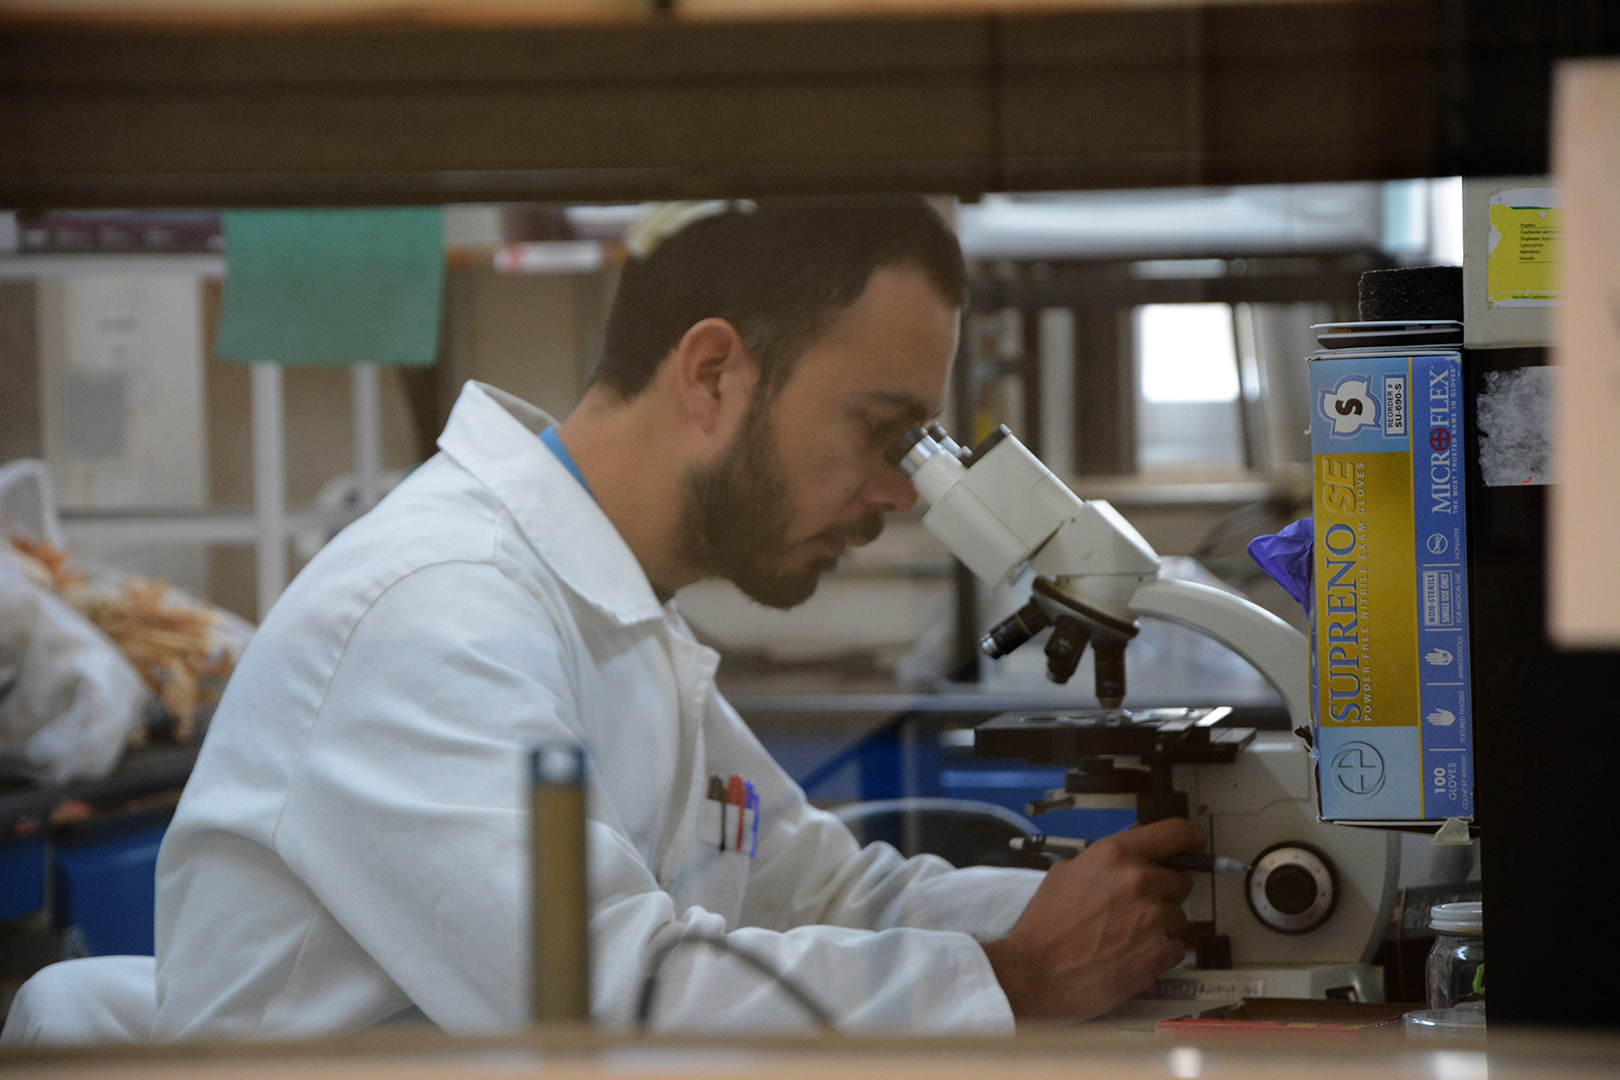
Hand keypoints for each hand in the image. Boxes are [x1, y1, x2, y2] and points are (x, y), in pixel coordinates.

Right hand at [981, 817, 1204, 1023]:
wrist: (1035, 972)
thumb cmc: (1045, 926)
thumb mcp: (1067, 873)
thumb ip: (1106, 861)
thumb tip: (1132, 854)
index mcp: (1116, 854)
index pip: (1176, 833)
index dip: (1191, 839)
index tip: (1195, 846)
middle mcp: (1139, 880)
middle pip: (1182, 881)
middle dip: (1164, 893)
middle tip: (1136, 909)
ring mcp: (1152, 917)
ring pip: (1180, 917)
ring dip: (1161, 926)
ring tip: (1127, 937)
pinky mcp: (1158, 952)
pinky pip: (1177, 948)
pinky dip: (1160, 953)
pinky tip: (1132, 955)